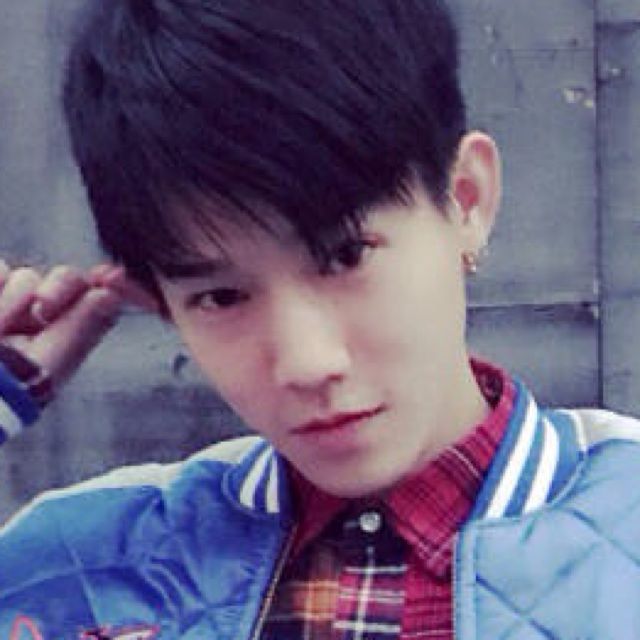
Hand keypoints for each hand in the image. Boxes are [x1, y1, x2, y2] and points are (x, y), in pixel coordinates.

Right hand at [0, 260, 157, 388]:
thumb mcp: (43, 365)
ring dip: (12, 300)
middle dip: (59, 288)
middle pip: (66, 280)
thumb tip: (111, 297)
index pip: (95, 301)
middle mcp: (36, 322)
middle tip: (43, 308)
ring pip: (25, 277)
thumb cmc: (0, 391)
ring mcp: (8, 307)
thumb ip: (78, 328)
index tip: (108, 276)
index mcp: (63, 341)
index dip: (106, 285)